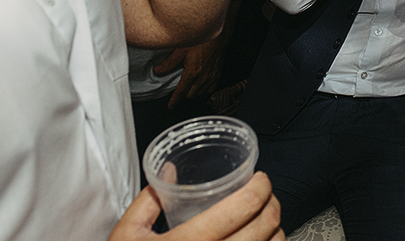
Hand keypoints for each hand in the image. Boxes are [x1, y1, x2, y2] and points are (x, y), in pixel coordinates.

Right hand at [108, 173, 281, 240]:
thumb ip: (148, 200)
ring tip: (267, 219)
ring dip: (276, 230)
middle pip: (264, 226)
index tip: (260, 179)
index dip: (260, 187)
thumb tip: (170, 170)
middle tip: (266, 195)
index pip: (242, 208)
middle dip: (272, 203)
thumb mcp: (128, 234)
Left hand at [152, 37, 226, 108]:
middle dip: (185, 93)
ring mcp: (212, 76)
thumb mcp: (181, 50)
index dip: (175, 100)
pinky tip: (201, 83)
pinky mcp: (218, 74)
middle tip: (180, 87)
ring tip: (190, 85)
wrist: (218, 36)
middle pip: (191, 95)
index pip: (181, 91)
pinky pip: (211, 88)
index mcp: (193, 72)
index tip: (171, 105)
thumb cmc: (201, 40)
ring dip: (194, 91)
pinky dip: (205, 89)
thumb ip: (169, 63)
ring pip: (201, 93)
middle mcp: (203, 77)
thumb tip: (158, 71)